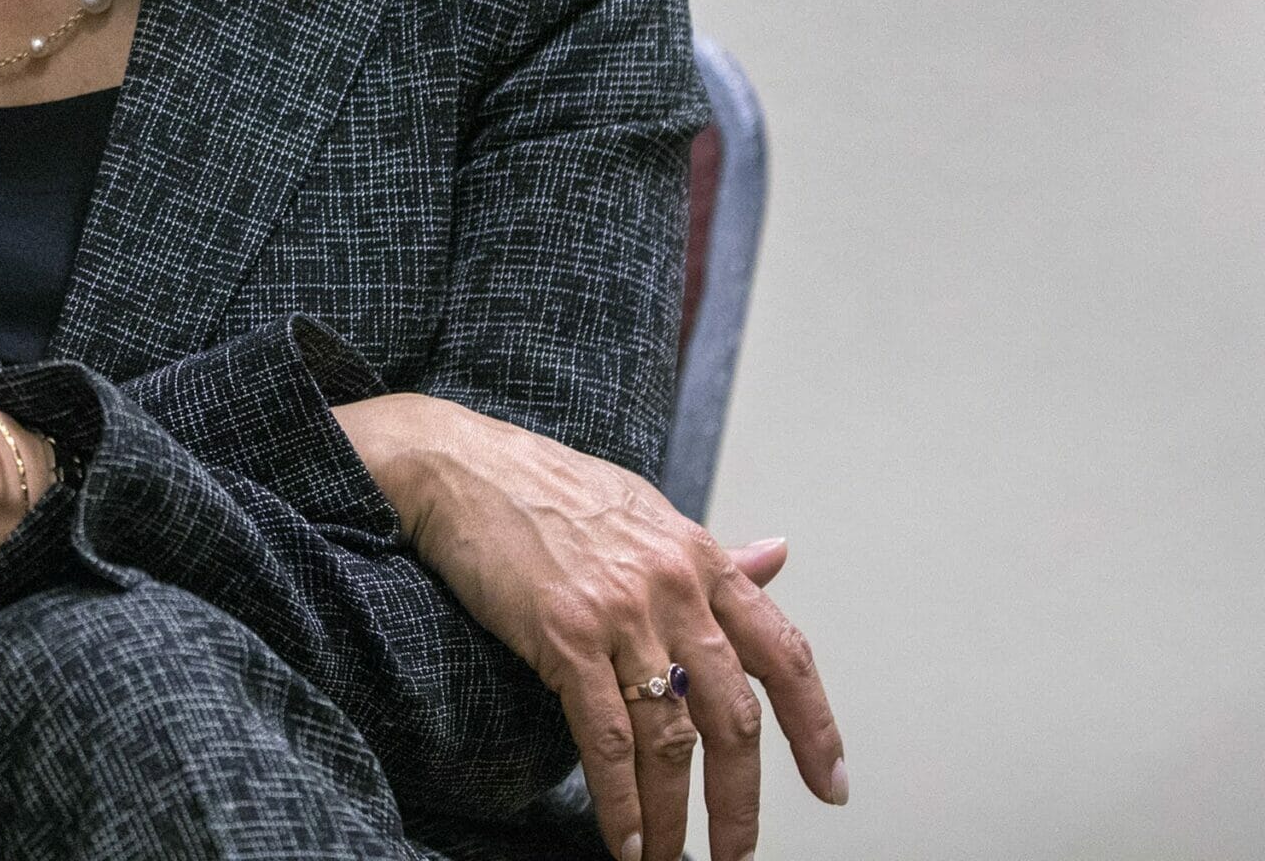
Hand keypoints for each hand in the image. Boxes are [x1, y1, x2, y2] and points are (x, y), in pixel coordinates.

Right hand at [331, 393, 844, 860]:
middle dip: (741, 800)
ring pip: (672, 740)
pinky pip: (608, 739)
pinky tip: (625, 837)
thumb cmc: (543, 487)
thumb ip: (710, 554)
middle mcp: (673, 586)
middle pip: (733, 716)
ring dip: (676, 817)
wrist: (457, 465)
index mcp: (698, 557)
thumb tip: (776, 557)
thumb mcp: (644, 511)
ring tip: (671, 858)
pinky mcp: (564, 635)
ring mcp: (621, 612)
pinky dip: (621, 801)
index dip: (814, 727)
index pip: (784, 654)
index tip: (829, 784)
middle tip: (738, 852)